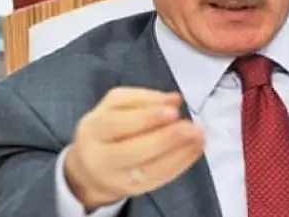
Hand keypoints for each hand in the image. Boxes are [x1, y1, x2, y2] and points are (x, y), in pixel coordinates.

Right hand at [64, 87, 204, 209]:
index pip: (117, 123)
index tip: (173, 110)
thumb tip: (174, 99)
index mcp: (93, 129)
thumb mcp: (115, 104)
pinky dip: (181, 163)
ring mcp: (118, 177)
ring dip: (179, 152)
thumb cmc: (107, 128)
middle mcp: (101, 157)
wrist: (90, 166)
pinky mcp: (134, 190)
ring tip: (198, 135)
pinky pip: (160, 178)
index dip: (147, 117)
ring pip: (150, 168)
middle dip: (167, 138)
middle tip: (191, 126)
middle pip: (134, 151)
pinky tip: (194, 148)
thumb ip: (143, 98)